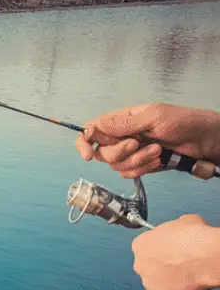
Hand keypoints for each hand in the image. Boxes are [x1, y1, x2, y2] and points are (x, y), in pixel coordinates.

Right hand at [75, 103, 219, 178]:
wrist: (204, 140)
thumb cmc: (183, 121)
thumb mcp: (153, 116)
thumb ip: (123, 123)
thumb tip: (96, 125)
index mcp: (121, 120)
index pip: (91, 131)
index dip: (84, 143)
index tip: (88, 155)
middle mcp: (122, 136)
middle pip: (101, 153)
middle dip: (120, 152)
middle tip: (138, 144)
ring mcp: (130, 152)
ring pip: (116, 166)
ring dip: (137, 161)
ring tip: (158, 151)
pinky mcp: (140, 164)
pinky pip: (129, 174)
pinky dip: (143, 169)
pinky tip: (158, 160)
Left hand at [131, 214, 219, 289]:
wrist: (206, 255)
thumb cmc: (196, 236)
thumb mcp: (183, 221)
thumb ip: (173, 229)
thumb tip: (180, 230)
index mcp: (139, 245)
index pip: (146, 249)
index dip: (161, 251)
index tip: (172, 252)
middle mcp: (139, 265)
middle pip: (148, 268)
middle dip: (161, 268)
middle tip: (179, 265)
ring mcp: (148, 284)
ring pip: (156, 285)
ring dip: (167, 282)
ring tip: (185, 276)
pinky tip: (188, 287)